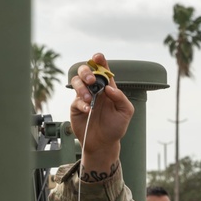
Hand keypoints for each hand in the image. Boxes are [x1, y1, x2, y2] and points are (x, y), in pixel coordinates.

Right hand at [68, 53, 134, 170]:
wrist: (103, 143)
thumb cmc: (115, 127)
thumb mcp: (126, 112)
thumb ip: (121, 98)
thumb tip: (110, 88)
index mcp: (107, 88)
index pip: (102, 70)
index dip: (99, 61)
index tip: (97, 57)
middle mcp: (95, 90)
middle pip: (85, 71)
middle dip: (86, 71)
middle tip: (91, 80)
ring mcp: (84, 97)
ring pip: (76, 81)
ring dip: (81, 87)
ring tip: (89, 99)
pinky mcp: (76, 107)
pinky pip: (75, 100)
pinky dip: (82, 103)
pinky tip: (88, 110)